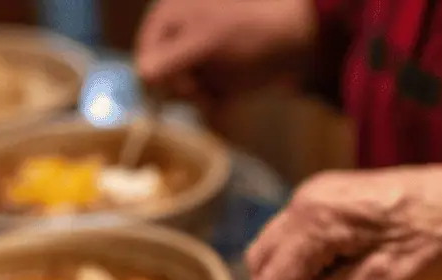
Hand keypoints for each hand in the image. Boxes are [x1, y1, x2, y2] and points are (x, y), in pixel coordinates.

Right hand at [135, 0, 315, 102]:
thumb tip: (141, 76)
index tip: (183, 83)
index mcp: (169, 17)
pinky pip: (206, 97)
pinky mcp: (220, 74)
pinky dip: (217, 100)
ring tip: (221, 85)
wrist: (300, 36)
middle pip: (164, 79)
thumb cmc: (249, 29)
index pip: (146, 60)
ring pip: (185, 92)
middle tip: (203, 86)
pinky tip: (230, 92)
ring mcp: (201, 56)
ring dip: (201, 96)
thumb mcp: (204, 42)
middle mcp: (181, 35)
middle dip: (184, 88)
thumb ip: (169, 60)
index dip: (160, 78)